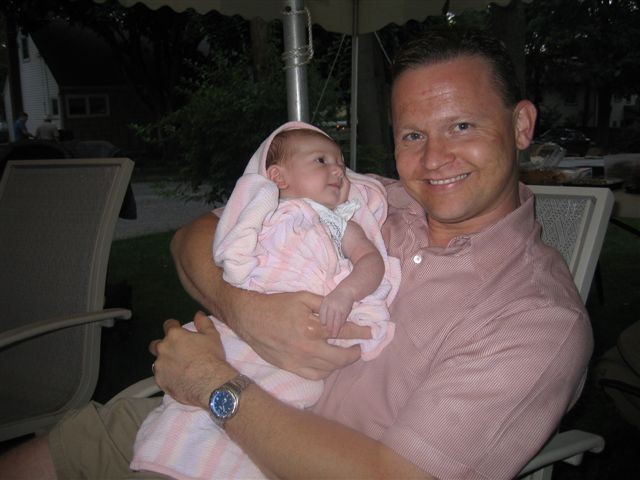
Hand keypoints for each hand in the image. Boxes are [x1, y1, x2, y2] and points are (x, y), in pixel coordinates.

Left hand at [149, 311, 236, 408]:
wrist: (209, 384)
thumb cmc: (211, 358)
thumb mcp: (212, 336)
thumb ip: (204, 323)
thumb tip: (198, 314)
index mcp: (175, 335)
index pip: (168, 325)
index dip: (173, 326)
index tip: (177, 329)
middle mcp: (163, 349)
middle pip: (155, 344)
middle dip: (163, 345)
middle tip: (176, 351)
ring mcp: (160, 366)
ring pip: (158, 362)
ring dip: (165, 362)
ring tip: (178, 368)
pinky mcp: (160, 381)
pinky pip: (161, 377)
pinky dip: (168, 376)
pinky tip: (178, 379)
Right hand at [234, 291, 366, 379]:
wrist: (249, 318)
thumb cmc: (275, 305)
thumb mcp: (301, 297)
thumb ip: (324, 303)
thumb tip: (342, 308)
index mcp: (311, 328)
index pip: (343, 332)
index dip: (360, 332)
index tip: (370, 332)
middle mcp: (307, 348)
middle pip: (340, 357)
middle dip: (354, 353)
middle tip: (359, 347)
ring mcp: (298, 361)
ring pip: (328, 369)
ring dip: (340, 363)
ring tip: (345, 354)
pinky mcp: (290, 368)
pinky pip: (314, 376)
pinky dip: (325, 372)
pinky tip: (328, 364)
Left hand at [319, 289, 354, 336]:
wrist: (347, 290)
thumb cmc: (336, 297)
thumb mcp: (328, 300)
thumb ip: (326, 310)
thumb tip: (323, 323)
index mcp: (325, 303)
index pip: (322, 315)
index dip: (322, 322)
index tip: (322, 328)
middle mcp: (331, 305)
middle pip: (329, 319)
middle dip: (328, 327)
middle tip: (328, 334)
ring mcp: (338, 308)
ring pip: (336, 321)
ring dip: (335, 329)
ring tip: (334, 335)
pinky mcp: (345, 310)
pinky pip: (342, 320)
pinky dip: (341, 325)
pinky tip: (340, 330)